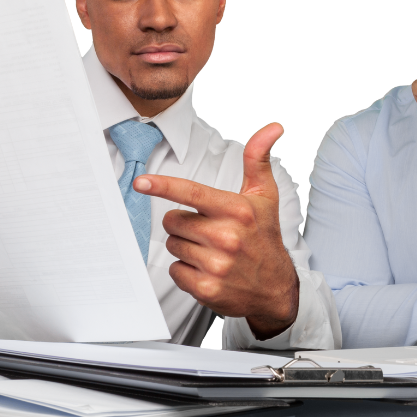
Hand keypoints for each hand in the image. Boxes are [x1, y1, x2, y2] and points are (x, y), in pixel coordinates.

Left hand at [133, 123, 298, 338]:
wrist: (275, 287)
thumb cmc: (264, 236)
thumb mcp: (265, 195)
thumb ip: (258, 159)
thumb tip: (273, 127)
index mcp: (237, 210)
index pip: (192, 193)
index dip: (163, 186)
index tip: (141, 182)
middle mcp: (227, 237)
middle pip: (173, 221)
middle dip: (184, 223)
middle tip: (207, 230)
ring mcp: (216, 265)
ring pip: (172, 246)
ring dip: (185, 247)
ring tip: (210, 251)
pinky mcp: (207, 289)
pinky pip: (175, 271)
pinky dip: (186, 271)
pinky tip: (207, 270)